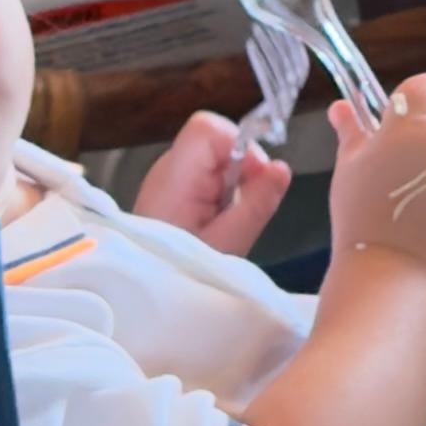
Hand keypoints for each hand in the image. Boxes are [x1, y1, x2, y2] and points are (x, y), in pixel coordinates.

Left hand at [136, 108, 290, 259]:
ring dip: (231, 185)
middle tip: (240, 209)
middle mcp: (168, 168)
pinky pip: (204, 177)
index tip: (253, 180)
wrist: (143, 298)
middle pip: (215, 141)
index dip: (239, 144)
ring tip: (225, 222)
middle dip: (240, 169)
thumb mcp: (228, 244)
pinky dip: (218, 195)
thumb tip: (282, 166)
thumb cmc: (181, 272)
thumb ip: (256, 203)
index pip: (208, 127)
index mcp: (176, 175)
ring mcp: (167, 179)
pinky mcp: (169, 192)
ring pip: (213, 160)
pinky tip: (214, 224)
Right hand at [330, 77, 425, 281]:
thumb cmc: (362, 220)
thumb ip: (352, 132)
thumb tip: (342, 106)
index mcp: (419, 125)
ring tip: (416, 210)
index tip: (393, 133)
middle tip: (399, 179)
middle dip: (425, 142)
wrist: (395, 281)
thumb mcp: (349, 170)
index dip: (411, 105)